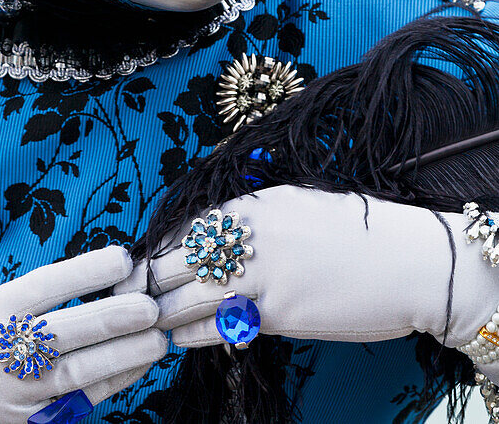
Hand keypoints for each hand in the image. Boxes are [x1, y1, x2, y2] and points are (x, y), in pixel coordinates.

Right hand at [0, 247, 165, 423]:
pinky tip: (136, 365)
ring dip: (122, 356)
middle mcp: (1, 354)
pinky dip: (112, 383)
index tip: (123, 258)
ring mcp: (15, 395)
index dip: (85, 272)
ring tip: (156, 338)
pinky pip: (79, 404)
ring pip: (76, 375)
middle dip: (112, 319)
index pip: (43, 287)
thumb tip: (104, 278)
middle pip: (63, 334)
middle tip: (151, 306)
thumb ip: (38, 296)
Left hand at [117, 187, 498, 357]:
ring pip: (192, 294)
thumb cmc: (356, 232)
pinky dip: (194, 332)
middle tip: (132, 295)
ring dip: (165, 310)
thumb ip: (255, 217)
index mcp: (255, 203)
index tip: (144, 264)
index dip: (161, 248)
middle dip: (152, 280)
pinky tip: (179, 337)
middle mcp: (252, 234)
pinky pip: (221, 324)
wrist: (408, 262)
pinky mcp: (279, 312)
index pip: (188, 225)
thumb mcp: (298, 205)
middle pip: (180, 260)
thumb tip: (218, 234)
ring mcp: (264, 274)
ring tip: (147, 320)